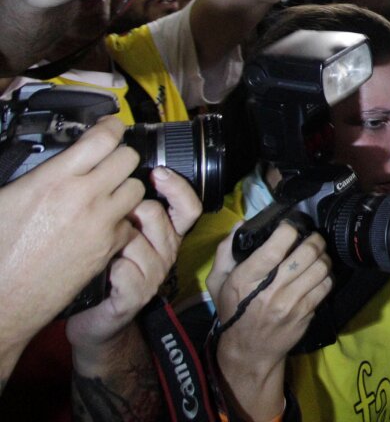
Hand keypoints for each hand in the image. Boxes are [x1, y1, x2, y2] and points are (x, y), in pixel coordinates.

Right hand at [0, 118, 142, 365]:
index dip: (111, 127)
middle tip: (106, 162)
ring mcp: (101, 223)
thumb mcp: (3, 198)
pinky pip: (130, 222)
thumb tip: (48, 157)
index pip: (102, 138)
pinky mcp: (109, 247)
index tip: (110, 126)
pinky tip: (103, 224)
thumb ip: (34, 172)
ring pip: (135, 189)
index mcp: (54, 179)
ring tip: (106, 193)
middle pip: (128, 158)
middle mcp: (84, 197)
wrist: (5, 299)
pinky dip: (122, 221)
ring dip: (124, 187)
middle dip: (119, 156)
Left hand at [67, 169, 202, 356]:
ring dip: (112, 241)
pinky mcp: (137, 295)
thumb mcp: (125, 234)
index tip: (158, 173)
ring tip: (102, 248)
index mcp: (168, 234)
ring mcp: (154, 275)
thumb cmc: (109, 269)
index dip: (177, 187)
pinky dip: (108, 267)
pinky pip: (122, 269)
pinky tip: (101, 271)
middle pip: (156, 215)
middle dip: (129, 210)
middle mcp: (167, 252)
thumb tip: (126, 175)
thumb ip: (133, 208)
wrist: (99, 318)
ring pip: (134, 240)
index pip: (189, 206)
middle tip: (112, 216)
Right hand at [207, 225, 331, 375]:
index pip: (274, 248)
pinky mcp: (306, 313)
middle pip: (306, 253)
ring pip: (320, 267)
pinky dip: (326, 274)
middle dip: (313, 239)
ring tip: (317, 253)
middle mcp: (270, 291)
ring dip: (323, 255)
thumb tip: (239, 225)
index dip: (288, 230)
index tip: (289, 227)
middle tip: (311, 237)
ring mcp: (291, 304)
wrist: (248, 352)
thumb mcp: (218, 283)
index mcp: (246, 280)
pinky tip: (319, 272)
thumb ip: (225, 251)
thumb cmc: (233, 312)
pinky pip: (326, 286)